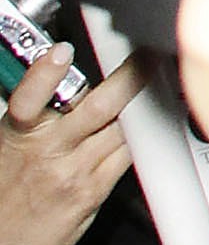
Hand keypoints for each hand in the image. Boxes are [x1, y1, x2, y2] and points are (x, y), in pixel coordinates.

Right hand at [0, 45, 141, 244]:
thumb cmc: (2, 192)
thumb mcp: (6, 145)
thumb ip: (36, 115)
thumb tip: (69, 85)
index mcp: (19, 132)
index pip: (29, 97)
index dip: (47, 73)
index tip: (61, 52)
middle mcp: (48, 151)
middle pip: (97, 109)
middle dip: (127, 78)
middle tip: (145, 58)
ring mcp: (74, 172)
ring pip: (121, 130)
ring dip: (141, 107)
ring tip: (157, 85)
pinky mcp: (92, 192)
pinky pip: (126, 158)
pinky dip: (139, 139)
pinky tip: (148, 128)